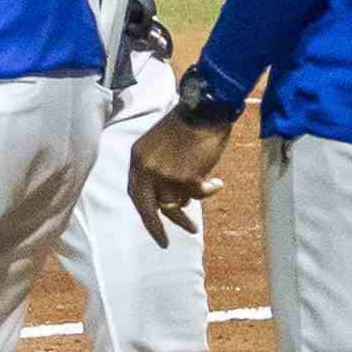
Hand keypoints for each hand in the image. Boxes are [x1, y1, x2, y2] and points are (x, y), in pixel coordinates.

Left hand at [126, 102, 236, 244]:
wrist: (205, 108)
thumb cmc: (188, 124)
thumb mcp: (160, 145)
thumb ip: (158, 169)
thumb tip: (169, 200)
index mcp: (137, 159)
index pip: (135, 193)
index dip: (144, 210)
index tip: (153, 225)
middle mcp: (146, 169)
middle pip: (148, 208)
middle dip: (156, 228)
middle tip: (163, 243)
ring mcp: (165, 175)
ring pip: (175, 204)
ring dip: (188, 209)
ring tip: (201, 205)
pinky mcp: (186, 178)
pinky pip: (198, 196)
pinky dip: (209, 191)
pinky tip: (216, 183)